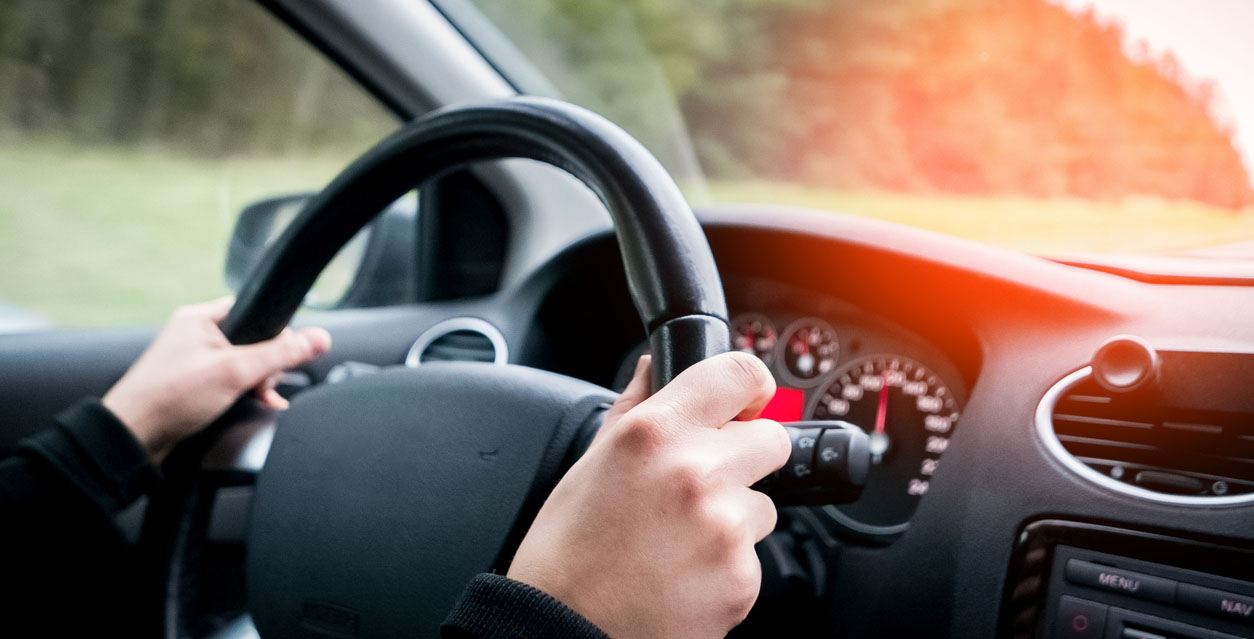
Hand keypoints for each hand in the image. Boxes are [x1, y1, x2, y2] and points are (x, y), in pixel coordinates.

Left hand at [102, 297, 330, 460]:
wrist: (133, 438)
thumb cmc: (169, 399)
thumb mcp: (235, 372)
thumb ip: (280, 354)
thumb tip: (318, 338)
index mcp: (200, 318)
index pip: (254, 312)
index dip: (275, 334)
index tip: (281, 357)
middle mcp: (195, 335)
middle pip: (253, 341)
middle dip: (266, 367)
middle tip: (261, 386)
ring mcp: (192, 360)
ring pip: (243, 364)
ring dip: (255, 383)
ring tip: (255, 399)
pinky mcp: (191, 384)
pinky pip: (229, 381)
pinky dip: (242, 393)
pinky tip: (249, 405)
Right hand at [507, 352, 788, 638]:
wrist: (565, 632)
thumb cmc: (566, 553)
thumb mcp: (589, 464)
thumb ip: (635, 406)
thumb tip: (654, 367)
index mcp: (655, 433)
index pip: (740, 374)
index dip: (750, 385)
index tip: (749, 400)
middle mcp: (696, 472)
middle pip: (772, 439)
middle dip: (745, 457)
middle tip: (702, 485)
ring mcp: (724, 528)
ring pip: (762, 506)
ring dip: (733, 519)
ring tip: (677, 541)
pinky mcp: (741, 578)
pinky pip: (753, 558)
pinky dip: (726, 566)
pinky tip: (682, 574)